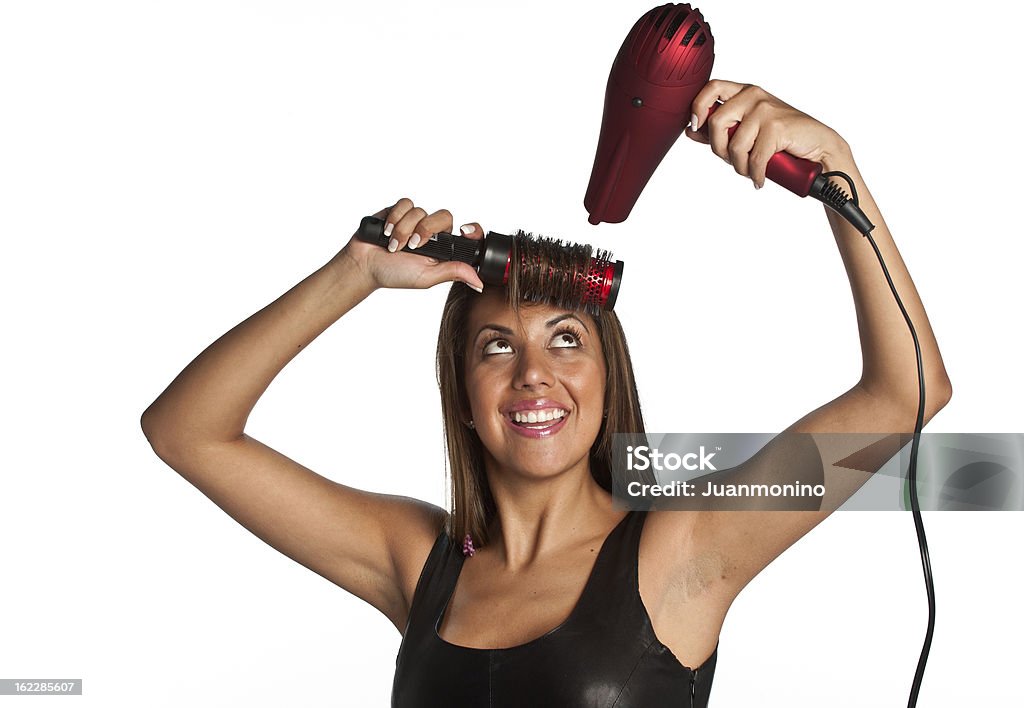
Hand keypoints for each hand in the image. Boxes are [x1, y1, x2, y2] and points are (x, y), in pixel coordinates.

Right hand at [339, 197, 485, 291]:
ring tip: (394, 246)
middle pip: (443, 216)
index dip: (470, 229)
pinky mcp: (399, 210)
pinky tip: (387, 232)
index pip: (464, 232)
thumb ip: (453, 273)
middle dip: (425, 230)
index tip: (464, 231)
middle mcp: (432, 231)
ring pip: (420, 211)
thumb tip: (479, 283)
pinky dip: (394, 218)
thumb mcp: (427, 278)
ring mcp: (415, 220)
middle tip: (413, 246)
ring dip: (404, 230)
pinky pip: (405, 204)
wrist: (365, 265)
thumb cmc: (395, 274)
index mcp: (443, 247)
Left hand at [684, 80, 851, 188]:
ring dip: (740, 167)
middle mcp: (754, 96)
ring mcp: (766, 109)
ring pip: (734, 145)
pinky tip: (760, 179)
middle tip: (732, 160)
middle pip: (716, 122)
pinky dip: (755, 174)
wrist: (818, 146)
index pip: (711, 87)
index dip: (698, 107)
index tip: (696, 126)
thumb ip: (722, 129)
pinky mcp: (777, 126)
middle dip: (720, 149)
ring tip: (751, 170)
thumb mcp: (748, 130)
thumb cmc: (783, 138)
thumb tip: (691, 130)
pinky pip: (754, 158)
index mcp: (745, 92)